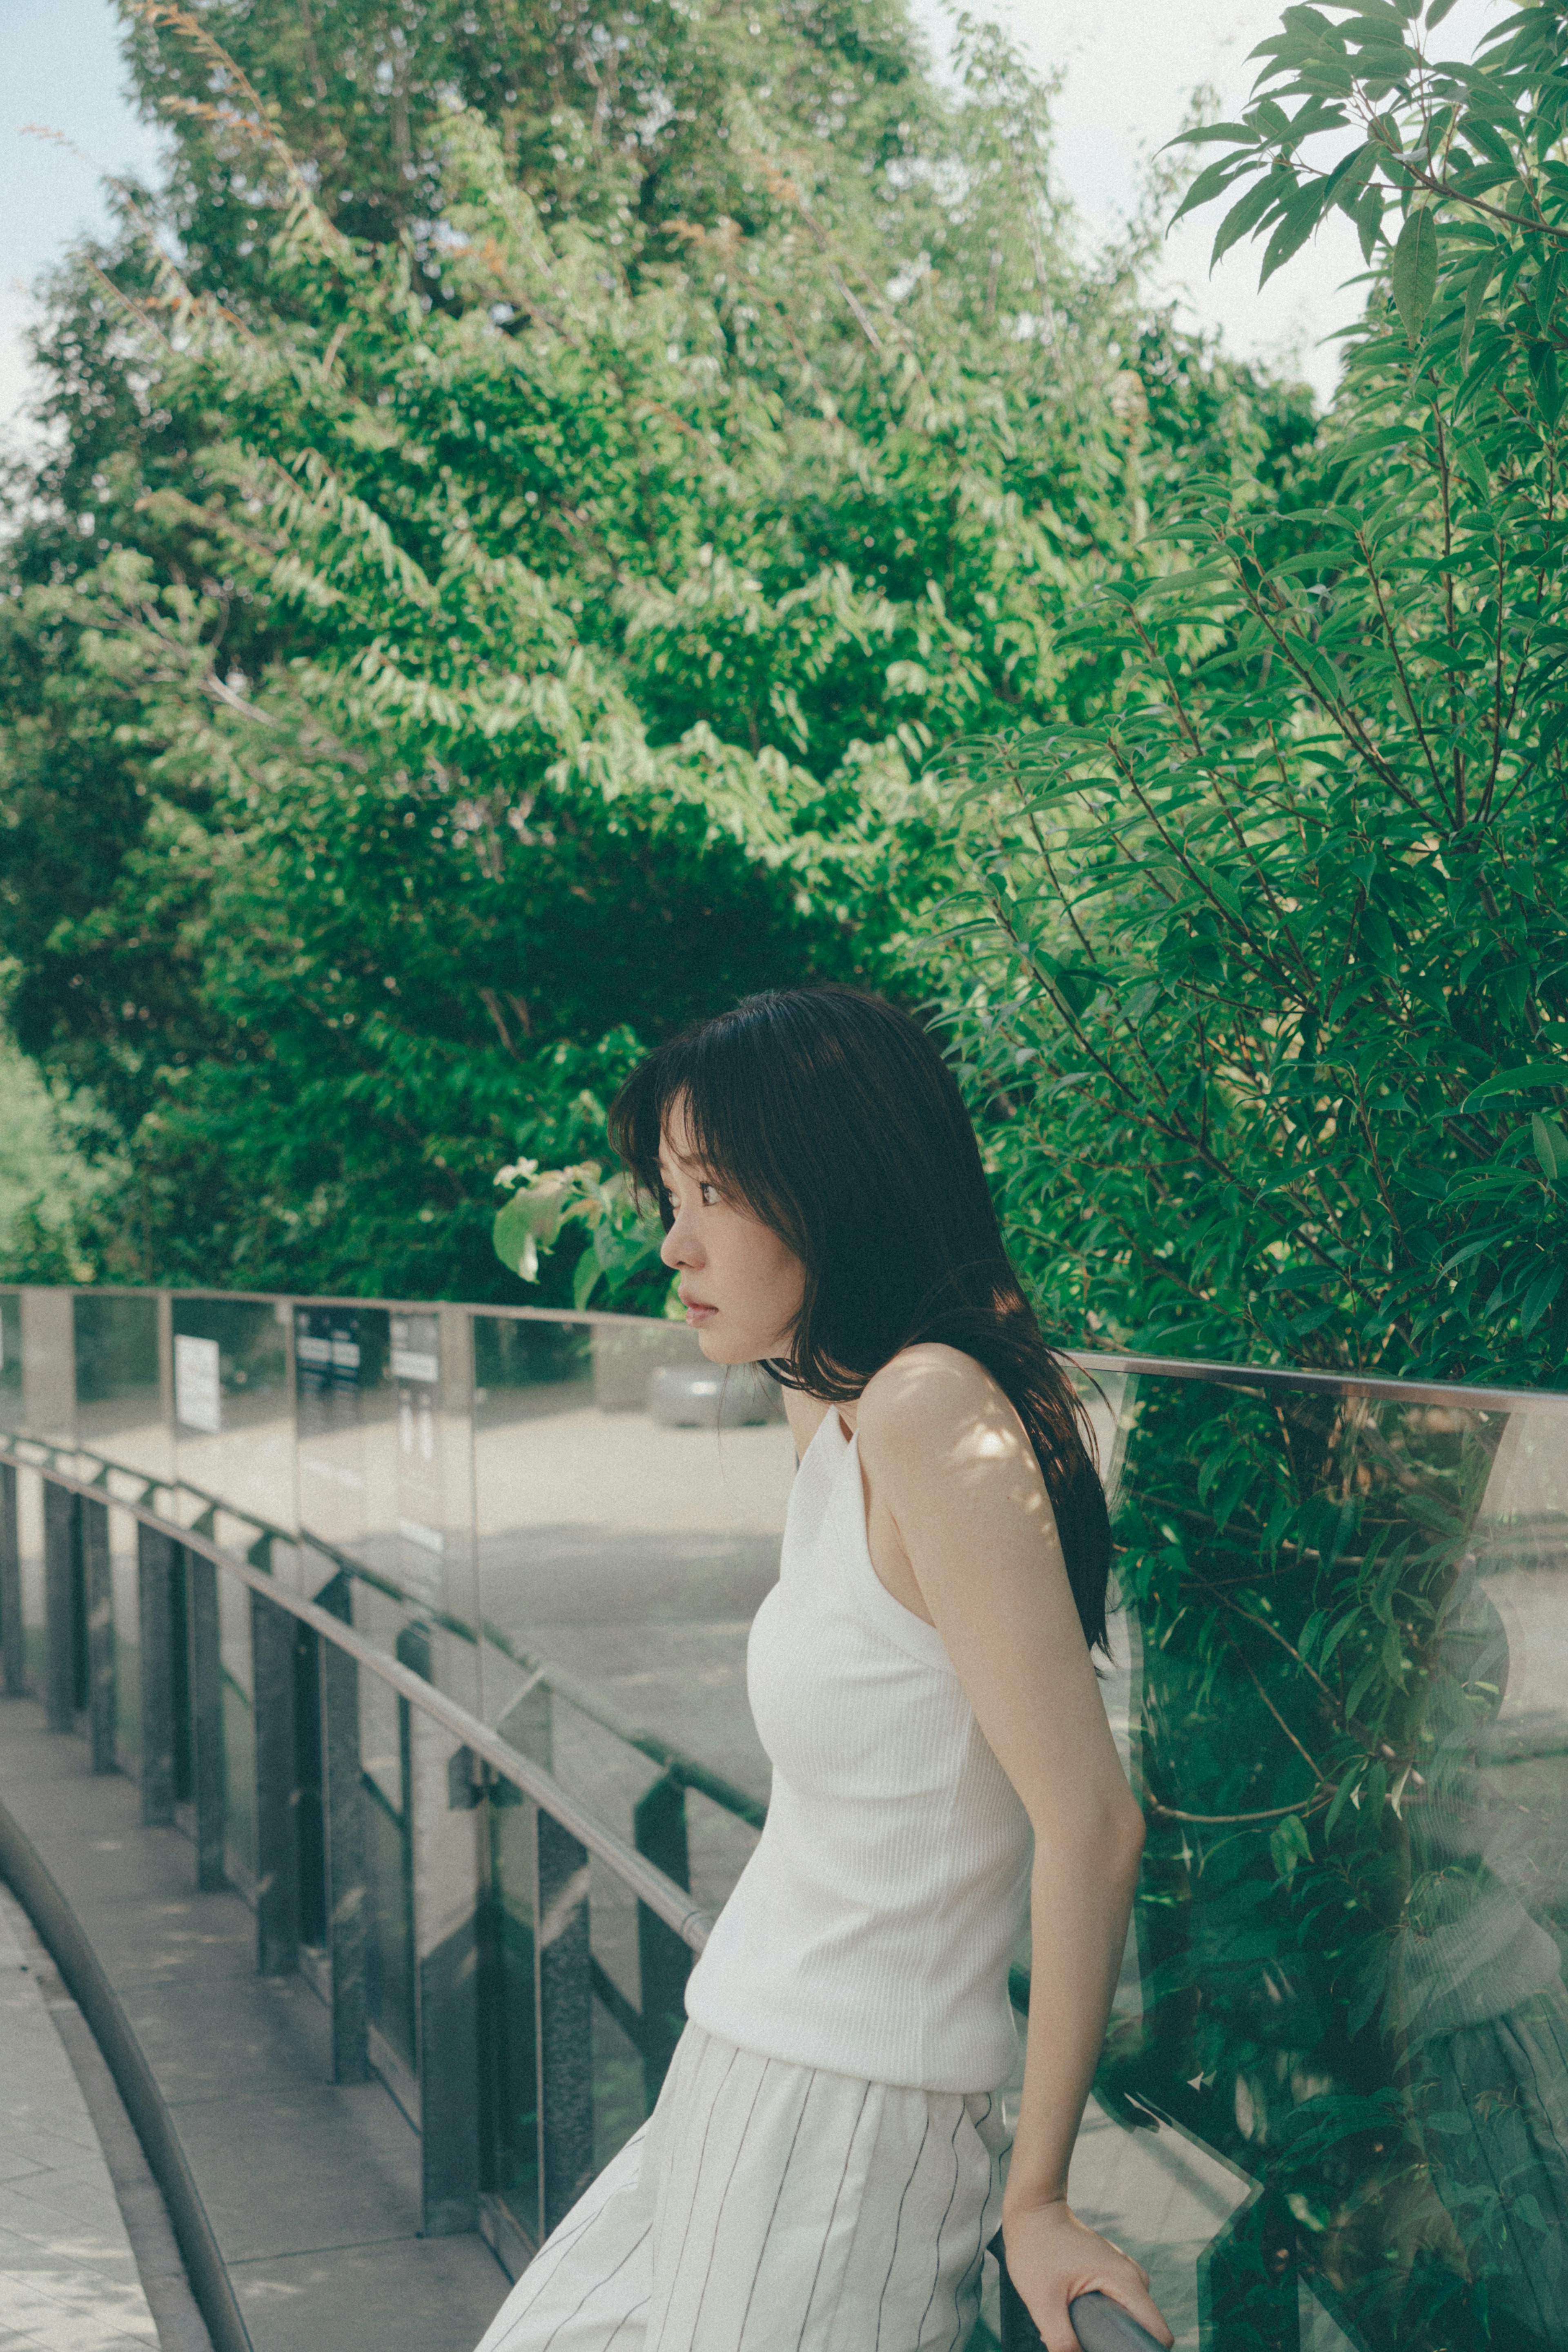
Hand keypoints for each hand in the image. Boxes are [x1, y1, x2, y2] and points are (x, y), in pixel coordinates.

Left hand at [1001, 2196, 1172, 2351]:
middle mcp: (1132, 2277)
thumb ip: (1061, 2341)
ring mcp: (1122, 2273)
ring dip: (1108, 2334)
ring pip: (1129, 2319)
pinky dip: (1103, 2320)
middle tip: (1087, 2344)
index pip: (1158, 2333)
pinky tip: (1076, 2322)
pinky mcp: (1111, 2273)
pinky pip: (1118, 2306)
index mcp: (1126, 2282)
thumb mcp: (1043, 2302)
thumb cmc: (1036, 2249)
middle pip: (1143, 2329)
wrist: (1031, 2211)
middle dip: (1119, 2346)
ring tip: (1079, 2334)